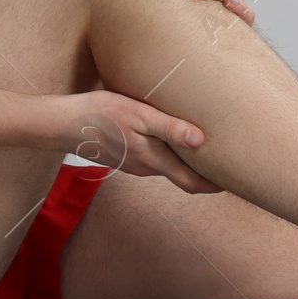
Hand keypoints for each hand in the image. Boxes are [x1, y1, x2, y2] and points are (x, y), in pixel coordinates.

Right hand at [53, 89, 221, 193]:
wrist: (61, 124)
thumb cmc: (100, 114)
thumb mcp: (138, 115)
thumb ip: (170, 129)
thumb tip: (201, 142)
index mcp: (153, 160)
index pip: (192, 182)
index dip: (215, 184)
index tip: (236, 180)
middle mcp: (146, 167)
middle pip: (183, 176)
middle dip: (205, 172)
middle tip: (228, 161)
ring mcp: (133, 163)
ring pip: (168, 167)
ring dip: (187, 161)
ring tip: (206, 145)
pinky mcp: (124, 155)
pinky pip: (154, 159)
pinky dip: (170, 153)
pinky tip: (173, 137)